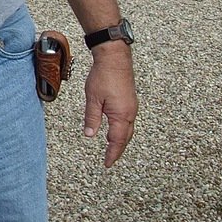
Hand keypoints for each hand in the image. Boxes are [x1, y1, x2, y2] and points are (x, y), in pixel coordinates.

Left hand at [82, 44, 137, 166]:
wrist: (115, 57)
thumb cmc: (104, 75)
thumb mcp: (93, 98)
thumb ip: (91, 118)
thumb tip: (90, 135)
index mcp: (121, 115)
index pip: (117, 141)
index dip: (112, 154)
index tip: (107, 164)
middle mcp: (130, 112)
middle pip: (125, 138)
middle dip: (118, 150)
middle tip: (109, 160)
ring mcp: (132, 106)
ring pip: (128, 129)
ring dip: (121, 140)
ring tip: (112, 148)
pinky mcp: (130, 100)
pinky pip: (128, 120)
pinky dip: (123, 130)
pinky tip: (116, 129)